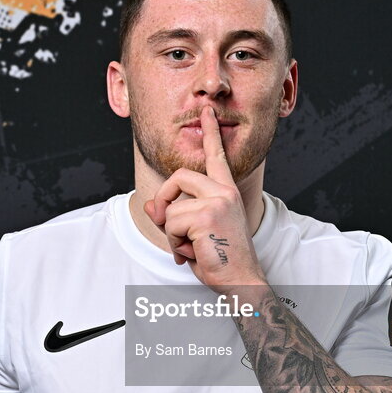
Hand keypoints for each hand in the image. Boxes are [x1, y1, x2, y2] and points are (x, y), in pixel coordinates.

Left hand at [144, 107, 267, 292]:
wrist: (241, 281)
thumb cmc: (222, 260)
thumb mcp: (194, 234)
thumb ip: (174, 215)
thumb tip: (150, 205)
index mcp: (226, 192)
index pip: (216, 156)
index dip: (210, 133)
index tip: (206, 111)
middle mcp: (224, 192)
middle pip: (178, 177)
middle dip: (164, 199)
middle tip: (165, 222)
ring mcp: (217, 201)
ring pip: (171, 208)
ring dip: (172, 234)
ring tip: (191, 249)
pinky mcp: (207, 215)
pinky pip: (172, 223)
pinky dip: (175, 243)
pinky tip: (193, 253)